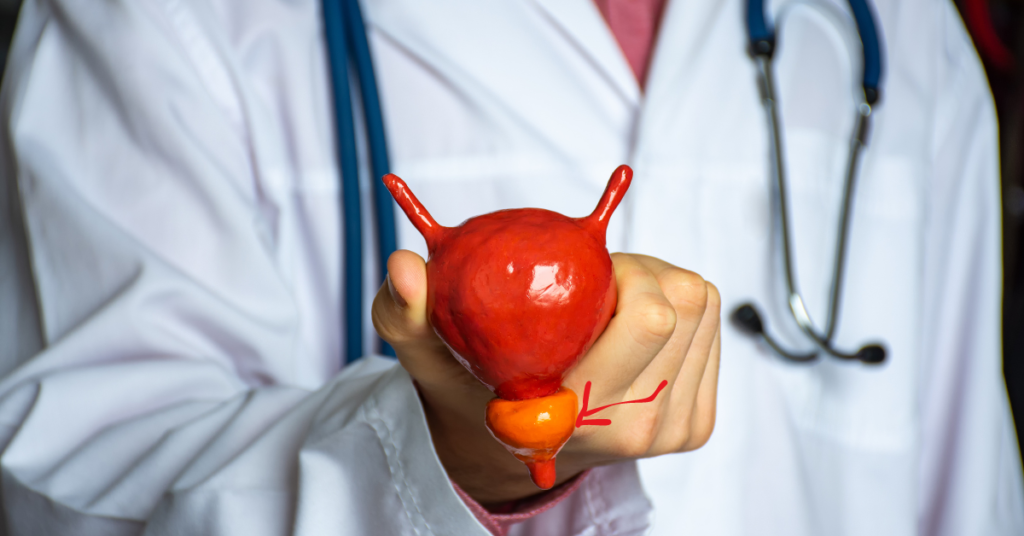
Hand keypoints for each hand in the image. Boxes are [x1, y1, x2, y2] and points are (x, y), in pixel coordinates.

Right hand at [372, 250, 720, 503]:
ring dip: (658, 285)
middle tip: (594, 282)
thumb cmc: (475, 390)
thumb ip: (404, 314)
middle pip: (684, 302)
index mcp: (578, 416)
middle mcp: (637, 430)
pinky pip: (714, 327)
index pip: (654, 315)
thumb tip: (405, 267)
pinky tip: (631, 323)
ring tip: (608, 303)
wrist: (513, 447)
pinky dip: (678, 307)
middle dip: (639, 272)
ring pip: (703, 306)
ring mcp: (673, 430)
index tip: (577, 276)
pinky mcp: (697, 422)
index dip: (621, 272)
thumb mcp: (427, 354)